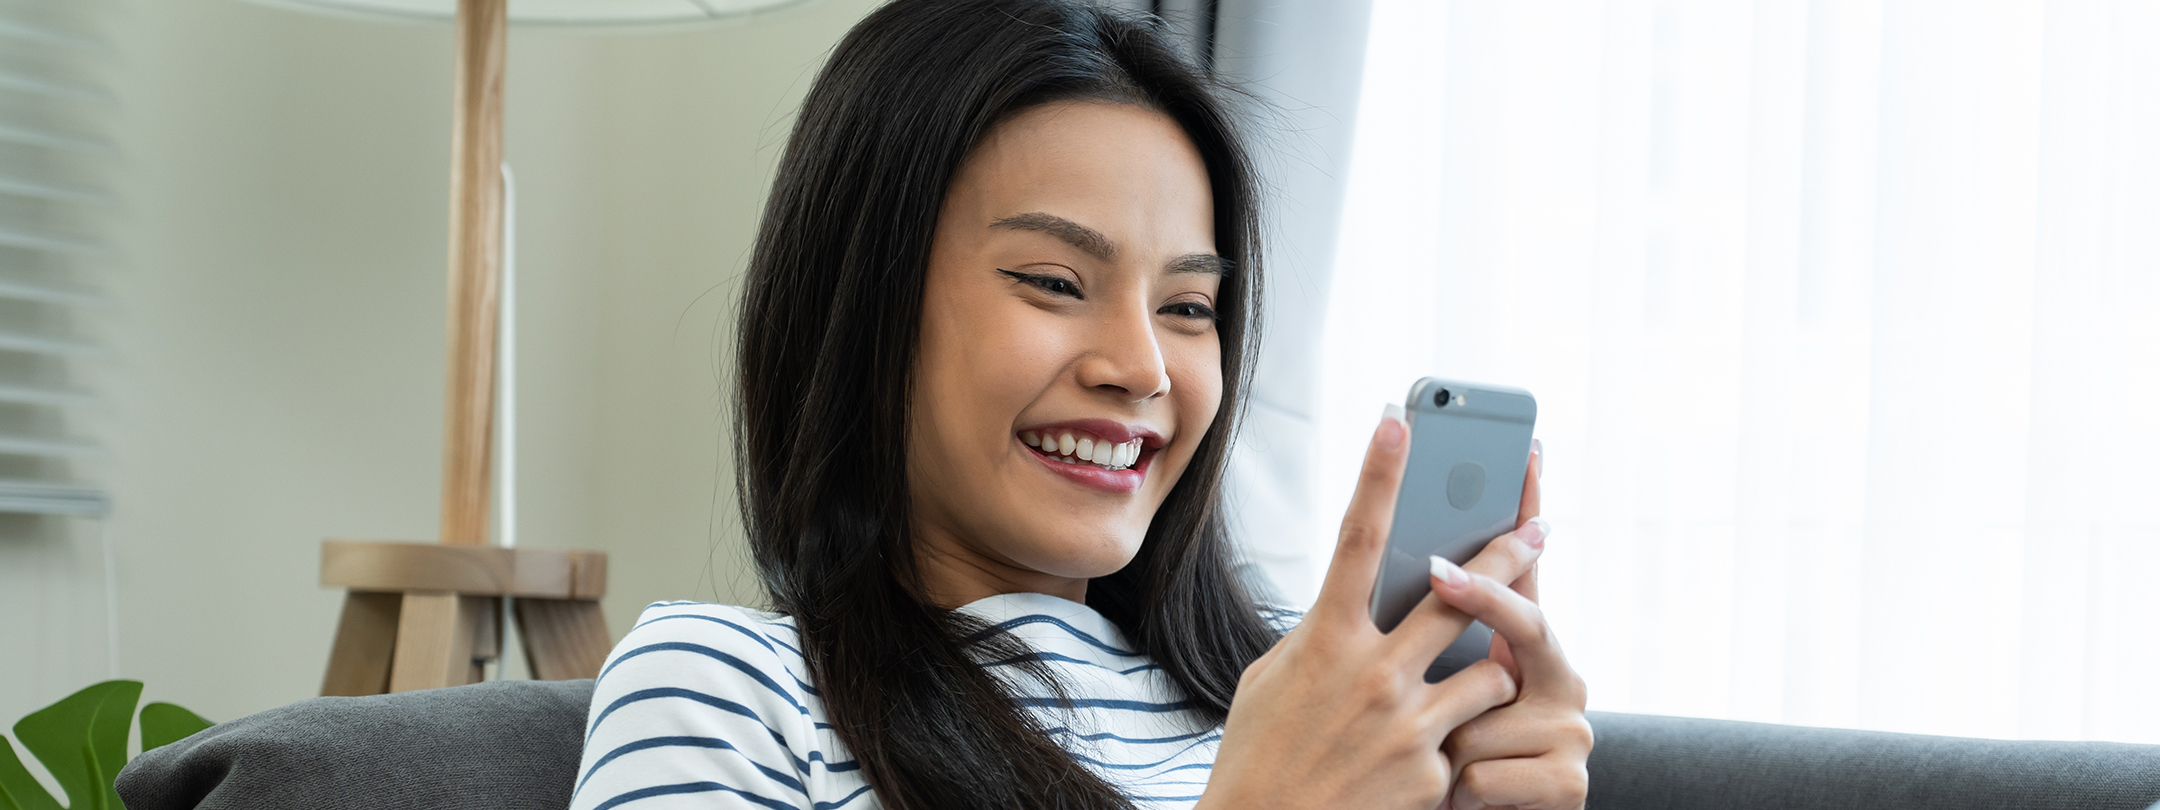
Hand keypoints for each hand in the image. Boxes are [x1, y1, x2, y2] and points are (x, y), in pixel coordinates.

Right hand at [1198, 410, 1545, 809]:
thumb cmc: (1259, 755)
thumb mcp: (1274, 681)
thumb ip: (1321, 638)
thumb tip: (1352, 608)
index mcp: (1323, 639)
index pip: (1356, 537)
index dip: (1378, 474)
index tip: (1397, 422)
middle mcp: (1371, 671)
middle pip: (1458, 595)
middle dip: (1505, 555)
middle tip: (1538, 526)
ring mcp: (1407, 722)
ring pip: (1488, 670)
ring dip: (1492, 668)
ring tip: (1486, 676)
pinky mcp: (1432, 770)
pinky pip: (1471, 733)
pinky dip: (1461, 735)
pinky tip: (1433, 755)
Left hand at [1430, 442, 1591, 809]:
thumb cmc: (1438, 759)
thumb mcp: (1431, 693)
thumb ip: (1433, 641)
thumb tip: (1419, 565)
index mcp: (1528, 649)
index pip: (1529, 569)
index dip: (1528, 511)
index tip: (1525, 458)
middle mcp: (1561, 679)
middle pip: (1524, 620)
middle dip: (1480, 594)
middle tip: (1436, 569)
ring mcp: (1571, 730)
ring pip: (1483, 712)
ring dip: (1440, 744)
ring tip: (1432, 764)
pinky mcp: (1570, 783)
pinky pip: (1483, 772)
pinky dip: (1457, 794)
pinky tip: (1459, 800)